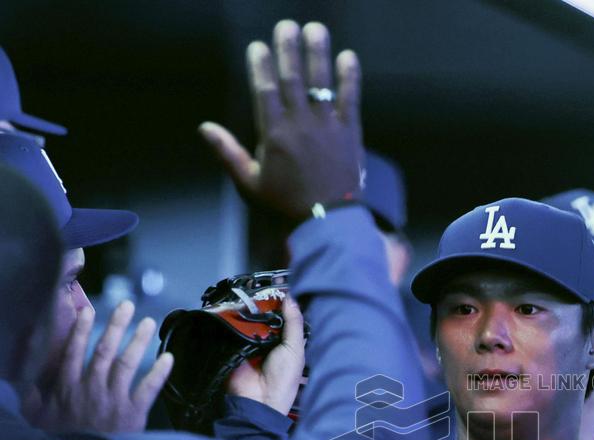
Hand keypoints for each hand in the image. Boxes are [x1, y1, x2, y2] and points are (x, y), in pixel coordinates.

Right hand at [23, 301, 173, 432]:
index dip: (81, 329)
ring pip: (127, 363)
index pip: (74, 351)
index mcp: (68, 388)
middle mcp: (91, 388)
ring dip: (138, 341)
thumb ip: (34, 396)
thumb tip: (24, 380)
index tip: (89, 310)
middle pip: (105, 350)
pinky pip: (149, 389)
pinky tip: (169, 358)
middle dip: (116, 325)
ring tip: (148, 323)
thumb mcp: (39, 417)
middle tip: (127, 305)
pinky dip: (159, 373)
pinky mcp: (133, 413)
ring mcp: (113, 399)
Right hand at [199, 20, 362, 220]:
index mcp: (273, 133)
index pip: (264, 88)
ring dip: (318, 52)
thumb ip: (228, 152)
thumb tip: (204, 128)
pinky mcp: (350, 133)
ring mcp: (327, 126)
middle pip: (292, 77)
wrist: (326, 222)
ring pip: (321, 81)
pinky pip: (350, 99)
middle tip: (287, 26)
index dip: (261, 64)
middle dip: (288, 48)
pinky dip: (349, 77)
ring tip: (316, 29)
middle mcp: (299, 123)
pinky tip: (349, 56)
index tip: (259, 45)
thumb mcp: (249, 183)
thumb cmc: (285, 205)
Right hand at [225, 296, 305, 413]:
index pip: (283, 317)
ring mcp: (249, 342)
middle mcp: (268, 341)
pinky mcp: (233, 345)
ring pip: (248, 319)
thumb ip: (294, 323)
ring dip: (248, 310)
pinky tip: (234, 308)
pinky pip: (233, 328)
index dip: (281, 303)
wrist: (259, 400)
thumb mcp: (295, 349)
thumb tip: (291, 298)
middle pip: (264, 315)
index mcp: (286, 342)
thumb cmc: (283, 379)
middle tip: (260, 287)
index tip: (279, 284)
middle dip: (263, 304)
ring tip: (247, 295)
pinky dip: (234, 320)